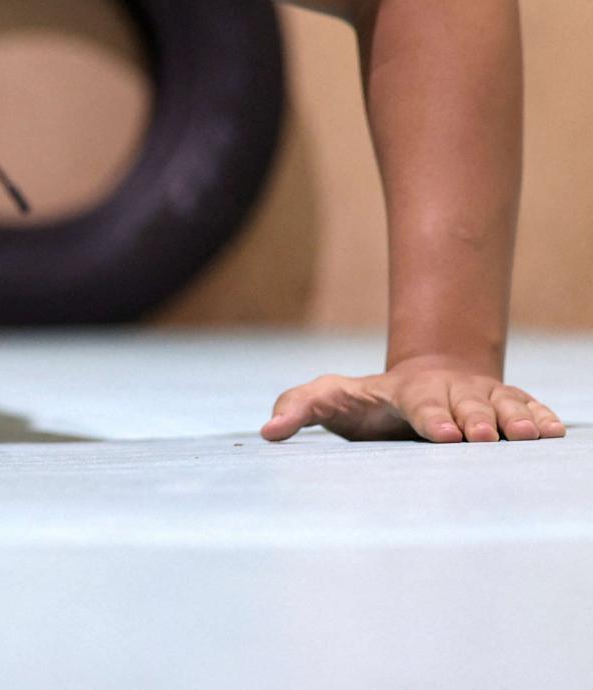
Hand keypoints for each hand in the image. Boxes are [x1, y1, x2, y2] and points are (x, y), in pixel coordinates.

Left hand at [260, 356, 567, 442]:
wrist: (416, 381)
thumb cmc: (365, 401)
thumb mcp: (327, 399)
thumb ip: (298, 408)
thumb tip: (266, 431)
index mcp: (404, 393)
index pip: (419, 404)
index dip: (432, 418)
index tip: (443, 435)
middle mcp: (447, 391)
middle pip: (464, 404)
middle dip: (475, 419)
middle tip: (483, 439)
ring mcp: (478, 395)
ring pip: (501, 404)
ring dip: (516, 419)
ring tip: (532, 436)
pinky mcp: (503, 403)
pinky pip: (525, 406)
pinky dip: (540, 416)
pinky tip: (554, 432)